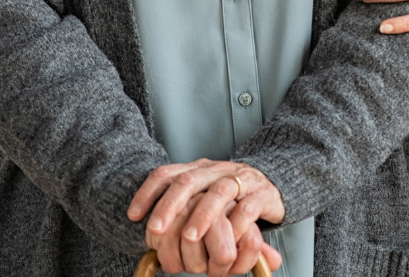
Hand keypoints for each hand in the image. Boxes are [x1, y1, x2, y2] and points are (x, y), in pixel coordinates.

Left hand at [129, 159, 284, 274]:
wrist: (275, 181)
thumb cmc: (231, 196)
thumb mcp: (202, 195)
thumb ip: (177, 206)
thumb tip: (138, 222)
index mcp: (199, 169)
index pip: (167, 173)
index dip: (148, 192)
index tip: (133, 216)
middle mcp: (217, 170)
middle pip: (189, 180)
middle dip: (169, 205)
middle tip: (155, 229)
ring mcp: (241, 180)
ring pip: (219, 192)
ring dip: (202, 215)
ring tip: (189, 237)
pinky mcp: (263, 194)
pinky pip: (248, 208)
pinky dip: (235, 224)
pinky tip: (226, 240)